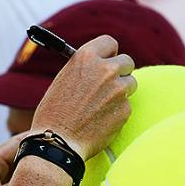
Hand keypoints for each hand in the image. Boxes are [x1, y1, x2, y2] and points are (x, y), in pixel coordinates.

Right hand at [32, 36, 136, 159]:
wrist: (58, 142)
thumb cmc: (54, 113)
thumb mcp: (64, 80)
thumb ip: (85, 70)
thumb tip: (100, 66)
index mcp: (86, 57)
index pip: (109, 43)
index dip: (109, 53)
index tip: (108, 60)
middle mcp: (105, 69)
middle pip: (127, 61)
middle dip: (121, 71)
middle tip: (111, 83)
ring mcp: (118, 90)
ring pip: (130, 84)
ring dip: (121, 92)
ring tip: (102, 105)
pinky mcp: (125, 109)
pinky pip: (126, 105)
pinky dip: (118, 112)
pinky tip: (101, 120)